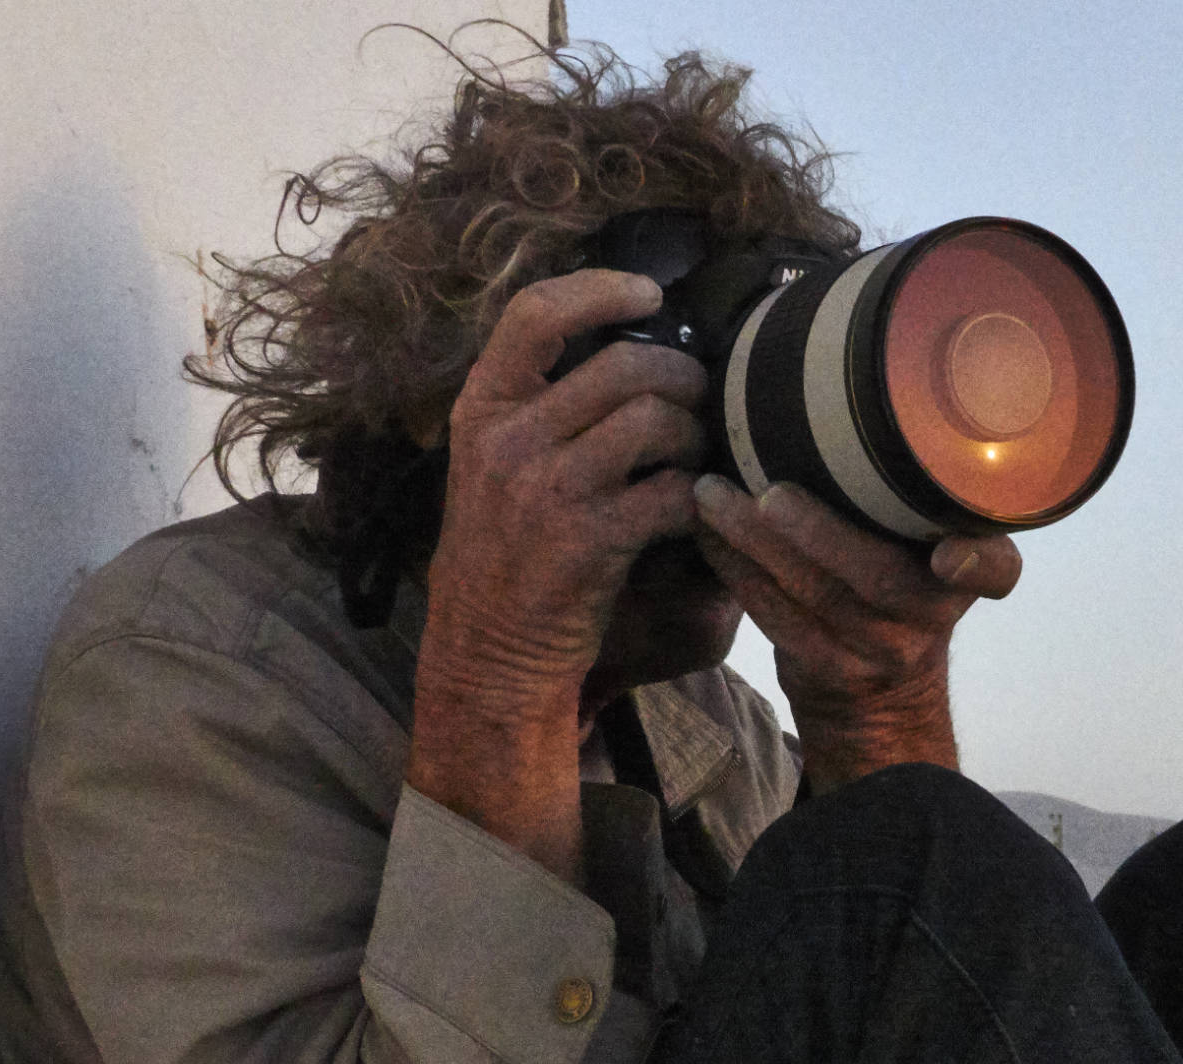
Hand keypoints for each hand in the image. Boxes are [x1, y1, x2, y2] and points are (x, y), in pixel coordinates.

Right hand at [408, 269, 705, 879]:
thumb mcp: (495, 465)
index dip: (600, 290)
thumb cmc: (509, 552)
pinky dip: (699, 497)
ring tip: (696, 458)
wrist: (487, 654)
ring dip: (696, 435)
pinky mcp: (587, 543)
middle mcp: (506, 441)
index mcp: (481, 409)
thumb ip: (543, 404)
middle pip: (623, 365)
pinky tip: (697, 510)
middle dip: (682, 377)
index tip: (650, 293)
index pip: (534, 314)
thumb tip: (633, 340)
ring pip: (655, 420)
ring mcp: (544, 491)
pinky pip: (672, 492)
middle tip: (701, 401)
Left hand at [691, 475, 1021, 795]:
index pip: (994, 571)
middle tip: (768, 493)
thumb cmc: (900, 579)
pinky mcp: (825, 668)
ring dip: (754, 544)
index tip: (949, 556)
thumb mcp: (931, 544)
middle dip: (819, 534)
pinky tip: (705, 532)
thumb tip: (851, 386)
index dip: (976, 566)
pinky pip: (773, 617)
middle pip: (878, 579)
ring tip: (712, 495)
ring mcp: (877, 650)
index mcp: (965, 574)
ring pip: (813, 597)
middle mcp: (930, 615)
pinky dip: (735, 570)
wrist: (881, 689)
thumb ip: (915, 493)